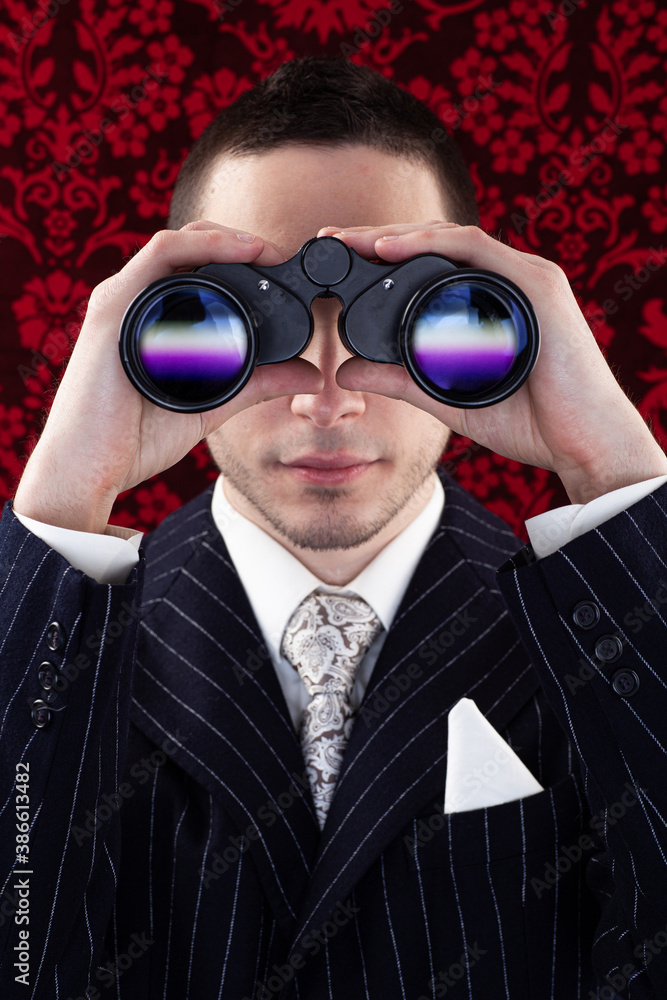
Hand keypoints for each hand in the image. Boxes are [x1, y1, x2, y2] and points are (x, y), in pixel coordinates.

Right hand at [14, 222, 322, 532]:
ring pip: (176, 243)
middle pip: (189, 249)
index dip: (239, 259)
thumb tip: (312, 376)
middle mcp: (134, 302)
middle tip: (281, 258)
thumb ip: (259, 386)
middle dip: (238, 244)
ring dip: (225, 238)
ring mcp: (121, 300)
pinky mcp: (113, 307)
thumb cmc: (134, 439)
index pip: (196, 270)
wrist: (87, 468)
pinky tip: (239, 251)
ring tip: (266, 250)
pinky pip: (160, 256)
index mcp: (151, 319)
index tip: (282, 270)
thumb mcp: (213, 405)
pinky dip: (202, 246)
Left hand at [319, 222, 666, 503]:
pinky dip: (430, 244)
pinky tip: (390, 248)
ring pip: (450, 238)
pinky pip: (476, 250)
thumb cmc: (529, 422)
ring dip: (396, 234)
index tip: (337, 256)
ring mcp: (523, 278)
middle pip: (434, 244)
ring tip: (351, 240)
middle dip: (377, 237)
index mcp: (489, 301)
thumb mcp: (445, 397)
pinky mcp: (536, 285)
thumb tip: (345, 371)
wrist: (582, 444)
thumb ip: (399, 381)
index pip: (428, 264)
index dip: (381, 254)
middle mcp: (507, 281)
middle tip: (330, 238)